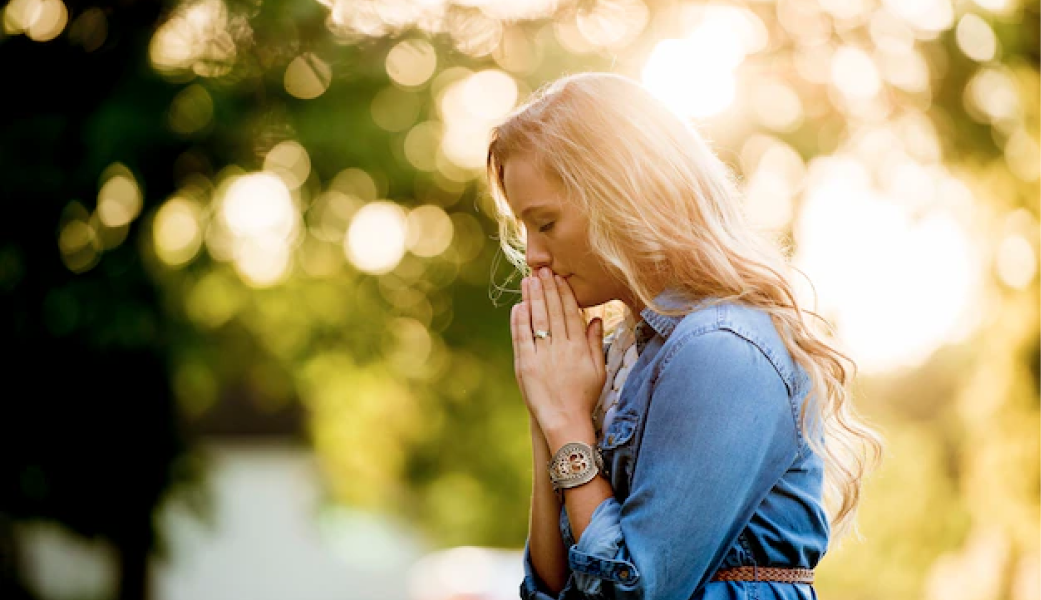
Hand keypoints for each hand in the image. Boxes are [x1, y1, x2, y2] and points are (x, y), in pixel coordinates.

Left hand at [510, 267, 605, 433]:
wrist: (565, 421)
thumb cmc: (583, 397)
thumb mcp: (598, 370)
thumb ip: (596, 343)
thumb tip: (595, 319)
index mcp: (579, 347)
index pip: (570, 312)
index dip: (563, 293)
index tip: (558, 277)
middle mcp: (561, 347)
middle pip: (552, 311)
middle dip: (546, 288)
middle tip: (541, 270)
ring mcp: (542, 355)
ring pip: (537, 320)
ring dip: (532, 298)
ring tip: (528, 281)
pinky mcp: (526, 365)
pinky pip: (522, 338)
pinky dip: (519, 321)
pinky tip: (518, 306)